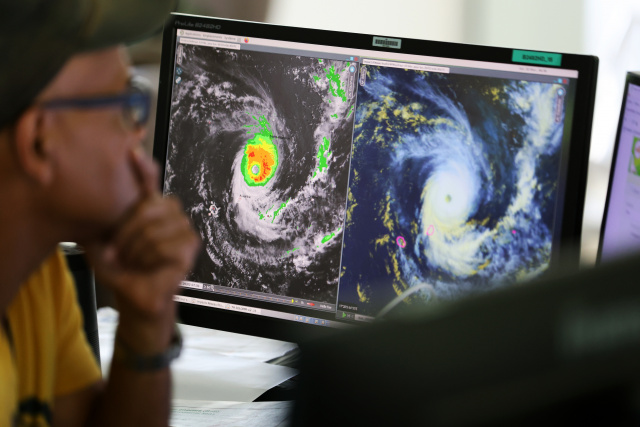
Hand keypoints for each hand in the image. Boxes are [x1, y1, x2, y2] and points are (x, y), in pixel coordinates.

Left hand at [86, 148, 199, 350]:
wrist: (133, 297)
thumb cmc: (121, 269)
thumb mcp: (103, 241)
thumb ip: (105, 219)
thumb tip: (97, 195)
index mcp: (149, 208)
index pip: (150, 180)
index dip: (143, 166)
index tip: (132, 151)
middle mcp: (170, 213)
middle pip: (149, 205)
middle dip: (127, 232)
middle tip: (119, 252)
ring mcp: (184, 229)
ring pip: (154, 228)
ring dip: (136, 250)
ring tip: (134, 262)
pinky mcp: (191, 246)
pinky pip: (165, 245)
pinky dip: (150, 259)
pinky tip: (149, 267)